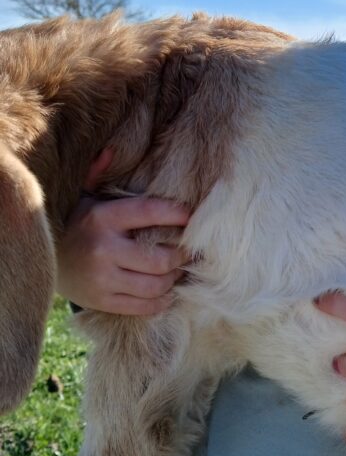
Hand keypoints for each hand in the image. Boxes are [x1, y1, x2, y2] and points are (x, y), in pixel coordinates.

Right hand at [56, 150, 190, 314]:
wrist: (44, 260)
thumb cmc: (76, 222)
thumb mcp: (83, 194)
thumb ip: (99, 172)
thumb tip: (113, 150)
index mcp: (102, 217)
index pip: (150, 212)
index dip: (177, 213)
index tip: (190, 215)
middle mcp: (103, 249)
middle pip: (160, 258)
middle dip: (182, 255)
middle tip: (189, 250)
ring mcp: (103, 278)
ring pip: (156, 284)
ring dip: (174, 278)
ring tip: (178, 269)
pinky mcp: (102, 301)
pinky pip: (144, 306)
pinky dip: (162, 299)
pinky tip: (167, 289)